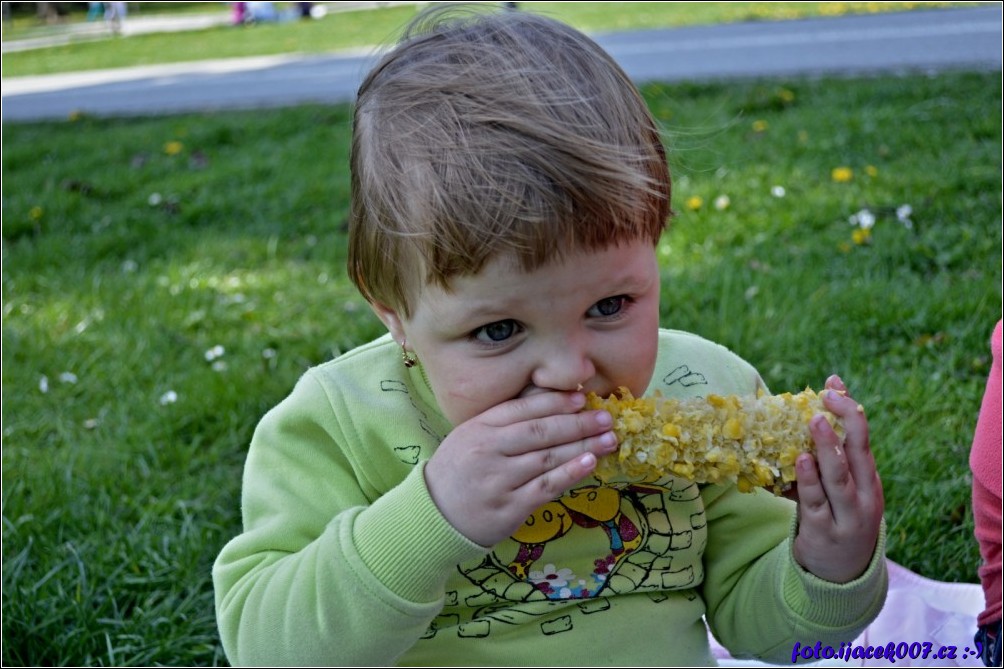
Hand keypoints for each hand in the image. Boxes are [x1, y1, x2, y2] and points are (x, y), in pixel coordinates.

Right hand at [424, 391, 616, 546]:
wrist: (434, 514)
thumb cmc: (459, 470)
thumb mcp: (471, 435)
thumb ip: (504, 420)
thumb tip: (549, 400)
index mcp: (480, 427)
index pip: (524, 409)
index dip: (556, 402)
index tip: (582, 397)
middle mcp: (489, 450)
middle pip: (541, 432)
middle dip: (578, 423)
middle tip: (606, 417)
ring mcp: (499, 479)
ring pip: (548, 458)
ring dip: (583, 446)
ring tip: (608, 439)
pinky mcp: (509, 507)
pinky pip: (545, 486)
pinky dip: (570, 473)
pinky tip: (590, 463)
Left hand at [791, 375, 883, 582]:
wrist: (842, 574)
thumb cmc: (837, 520)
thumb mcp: (840, 491)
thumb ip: (825, 461)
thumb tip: (796, 419)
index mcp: (868, 480)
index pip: (862, 439)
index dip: (849, 410)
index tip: (833, 385)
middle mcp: (864, 496)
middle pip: (858, 453)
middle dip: (845, 422)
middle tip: (827, 397)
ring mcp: (847, 516)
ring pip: (838, 478)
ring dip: (827, 449)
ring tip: (815, 423)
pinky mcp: (825, 531)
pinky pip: (815, 502)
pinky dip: (807, 480)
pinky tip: (800, 461)